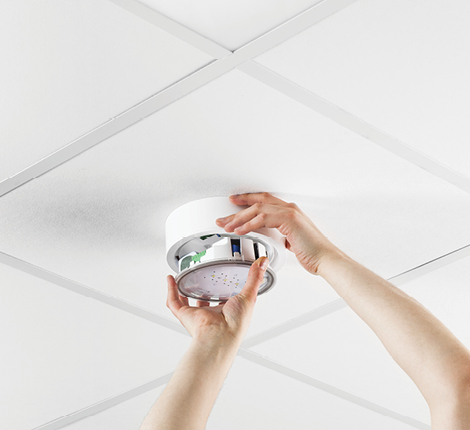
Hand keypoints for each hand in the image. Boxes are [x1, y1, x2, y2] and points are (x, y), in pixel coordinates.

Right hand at [166, 257, 268, 344]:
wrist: (220, 335)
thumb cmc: (235, 324)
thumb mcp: (249, 295)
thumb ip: (255, 278)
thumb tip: (263, 263)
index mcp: (227, 311)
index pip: (224, 298)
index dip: (223, 287)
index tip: (223, 276)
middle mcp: (211, 313)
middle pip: (205, 299)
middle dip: (203, 289)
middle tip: (202, 275)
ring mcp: (197, 314)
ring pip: (187, 301)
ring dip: (184, 288)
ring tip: (184, 276)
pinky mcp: (186, 314)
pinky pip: (174, 301)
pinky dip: (171, 290)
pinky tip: (171, 279)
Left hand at [216, 192, 339, 274]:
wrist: (325, 258)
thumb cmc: (312, 252)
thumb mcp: (292, 240)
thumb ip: (281, 234)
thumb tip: (270, 237)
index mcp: (289, 211)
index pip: (264, 200)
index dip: (247, 199)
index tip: (233, 202)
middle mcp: (289, 208)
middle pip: (257, 202)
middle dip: (237, 209)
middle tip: (223, 218)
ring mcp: (289, 212)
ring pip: (258, 209)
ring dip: (240, 218)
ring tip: (228, 226)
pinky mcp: (289, 220)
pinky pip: (263, 218)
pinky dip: (249, 224)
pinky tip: (240, 230)